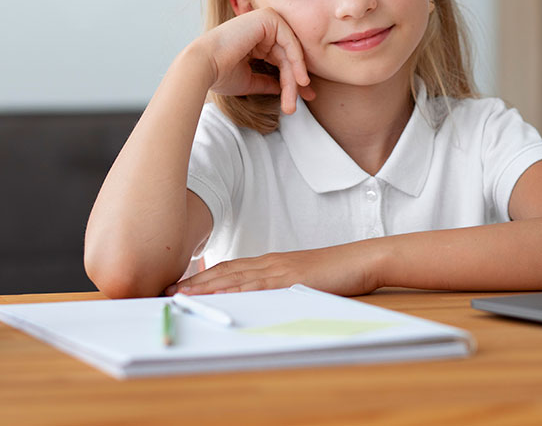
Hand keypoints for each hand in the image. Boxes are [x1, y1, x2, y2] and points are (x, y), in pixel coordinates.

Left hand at [164, 242, 385, 296]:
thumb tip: (258, 298)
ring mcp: (279, 269)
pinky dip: (234, 290)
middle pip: (225, 272)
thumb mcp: (300, 278)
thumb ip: (279, 285)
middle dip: (195, 282)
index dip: (203, 277)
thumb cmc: (333, 272)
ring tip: (181, 295)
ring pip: (235, 278)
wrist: (358, 260)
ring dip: (205, 287)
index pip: (230, 269)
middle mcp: (270, 262)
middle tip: (167, 291)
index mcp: (271, 262)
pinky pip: (257, 285)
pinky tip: (218, 295)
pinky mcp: (290, 278)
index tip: (181, 286)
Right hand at [196, 8, 314, 113]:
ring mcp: (264, 20)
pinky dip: (297, 61)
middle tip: (307, 98)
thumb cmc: (220, 75)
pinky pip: (290, 41)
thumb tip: (283, 89)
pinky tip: (300, 80)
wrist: (203, 67)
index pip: (281, 59)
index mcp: (255, 40)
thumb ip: (267, 82)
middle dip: (297, 79)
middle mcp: (260, 28)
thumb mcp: (249, 81)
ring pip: (290, 51)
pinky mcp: (267, 18)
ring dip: (296, 75)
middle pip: (287, 56)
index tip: (304, 97)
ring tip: (299, 96)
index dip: (293, 79)